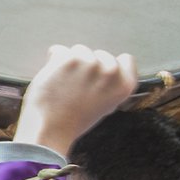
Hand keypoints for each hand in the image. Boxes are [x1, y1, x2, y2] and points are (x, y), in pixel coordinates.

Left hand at [14, 46, 139, 153]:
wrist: (52, 128)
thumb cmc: (76, 120)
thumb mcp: (106, 105)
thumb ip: (111, 86)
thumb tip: (107, 69)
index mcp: (125, 85)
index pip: (126, 60)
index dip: (110, 66)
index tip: (100, 75)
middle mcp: (111, 72)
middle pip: (100, 54)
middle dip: (89, 65)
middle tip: (78, 87)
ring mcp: (91, 64)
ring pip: (79, 50)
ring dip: (70, 62)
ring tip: (66, 85)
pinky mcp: (69, 59)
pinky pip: (59, 51)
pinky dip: (53, 61)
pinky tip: (54, 79)